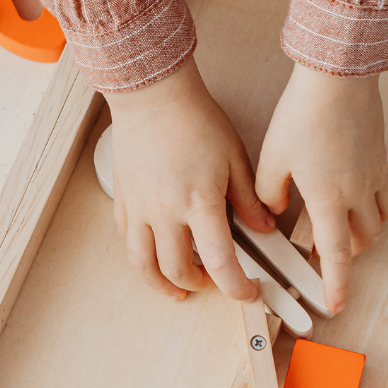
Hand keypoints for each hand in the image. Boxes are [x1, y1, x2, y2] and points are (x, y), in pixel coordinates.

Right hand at [106, 58, 270, 302]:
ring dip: (160, 284)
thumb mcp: (235, 158)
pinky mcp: (124, 199)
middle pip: (178, 270)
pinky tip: (152, 254)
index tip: (246, 291)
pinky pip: (127, 239)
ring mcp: (140, 208)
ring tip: (175, 287)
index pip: (221, 262)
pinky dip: (140, 255)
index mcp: (199, 203)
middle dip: (199, 284)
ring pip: (143, 264)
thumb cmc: (193, 119)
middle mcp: (166, 212)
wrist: (153, 95)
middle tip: (213, 281)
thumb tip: (264, 227)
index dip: (236, 287)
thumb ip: (249, 199)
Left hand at [255, 64, 387, 313]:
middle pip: (362, 242)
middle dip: (345, 256)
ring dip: (363, 234)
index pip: (336, 254)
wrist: (338, 78)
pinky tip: (359, 198)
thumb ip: (268, 193)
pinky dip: (378, 209)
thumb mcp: (272, 157)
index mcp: (328, 198)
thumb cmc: (303, 114)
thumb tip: (273, 213)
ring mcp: (374, 176)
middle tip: (322, 253)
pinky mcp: (382, 159)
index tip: (335, 306)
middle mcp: (357, 192)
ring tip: (341, 228)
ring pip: (380, 223)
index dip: (336, 284)